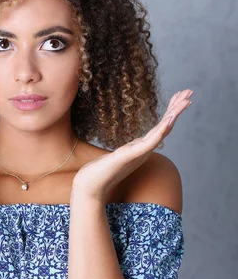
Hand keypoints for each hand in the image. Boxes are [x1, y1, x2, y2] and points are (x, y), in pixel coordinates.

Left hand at [72, 89, 192, 200]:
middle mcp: (144, 150)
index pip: (160, 127)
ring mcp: (139, 153)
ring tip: (185, 100)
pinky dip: (160, 131)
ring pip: (161, 131)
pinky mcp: (131, 156)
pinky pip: (149, 142)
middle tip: (189, 91)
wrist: (90, 187)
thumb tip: (135, 144)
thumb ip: (129, 150)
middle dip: (177, 108)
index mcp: (142, 148)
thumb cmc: (101, 173)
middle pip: (165, 126)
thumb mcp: (119, 157)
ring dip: (174, 115)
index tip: (180, 95)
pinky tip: (169, 120)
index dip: (171, 111)